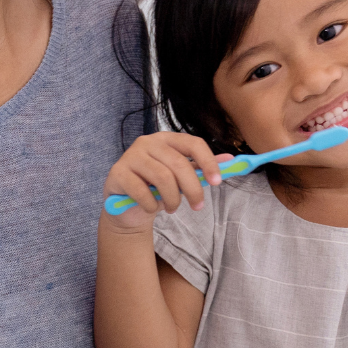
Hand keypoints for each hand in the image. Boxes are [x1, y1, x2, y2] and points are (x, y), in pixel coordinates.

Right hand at [103, 133, 228, 231]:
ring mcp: (130, 156)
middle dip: (193, 188)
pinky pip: (142, 192)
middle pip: (179, 163)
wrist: (127, 206)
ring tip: (173, 208)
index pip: (192, 143)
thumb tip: (229, 160)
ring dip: (173, 200)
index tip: (218, 182)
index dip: (208, 161)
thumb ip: (200, 167)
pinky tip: (152, 208)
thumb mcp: (180, 177)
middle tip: (198, 206)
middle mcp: (147, 142)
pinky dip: (152, 205)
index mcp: (166, 138)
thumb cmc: (157, 187)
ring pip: (163, 178)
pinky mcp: (118, 173)